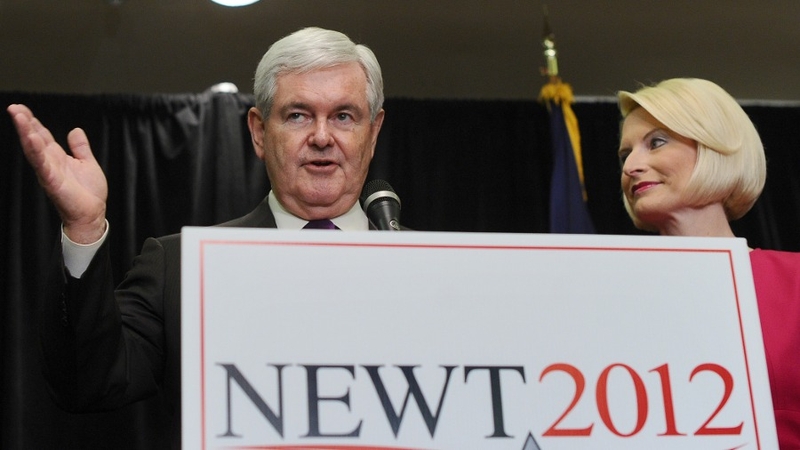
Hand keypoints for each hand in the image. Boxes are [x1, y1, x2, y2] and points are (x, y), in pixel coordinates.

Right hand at [8, 104, 107, 243]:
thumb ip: (80, 147)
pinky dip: (37, 152)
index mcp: (57, 157)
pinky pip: (43, 164)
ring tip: (19, 117)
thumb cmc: (88, 193)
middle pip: (33, 139)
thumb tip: (75, 130)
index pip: (41, 135)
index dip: (32, 122)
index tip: (21, 108)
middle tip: (14, 108)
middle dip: (24, 124)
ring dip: (26, 133)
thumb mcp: (87, 163)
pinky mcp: (53, 182)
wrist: (92, 213)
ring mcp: (49, 172)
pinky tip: (33, 138)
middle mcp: (49, 163)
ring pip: (34, 149)